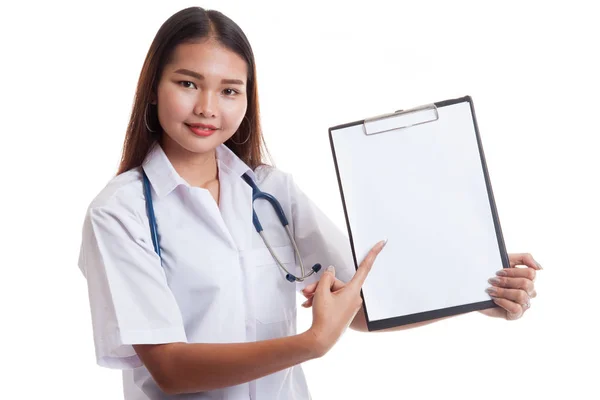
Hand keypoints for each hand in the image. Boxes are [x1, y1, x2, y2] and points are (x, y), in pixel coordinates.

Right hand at [308, 240, 385, 356]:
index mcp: (353, 290)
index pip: (365, 267)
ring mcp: (349, 305)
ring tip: (306, 299)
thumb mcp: (322, 293)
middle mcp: (354, 297)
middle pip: (336, 282)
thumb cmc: (324, 318)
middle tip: (307, 291)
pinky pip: (333, 300)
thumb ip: (326, 278)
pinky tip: (310, 305)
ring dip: (318, 293)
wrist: (321, 340)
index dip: (373, 253)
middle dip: (320, 285)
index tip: (382, 242)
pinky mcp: (344, 312)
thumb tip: (330, 271)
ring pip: (332, 291)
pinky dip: (321, 301)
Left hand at [480, 253, 542, 319]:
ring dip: (503, 291)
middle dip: (507, 281)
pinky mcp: (516, 314)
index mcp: (528, 279)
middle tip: (492, 280)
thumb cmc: (492, 274)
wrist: (476, 289)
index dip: (513, 271)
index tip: (498, 271)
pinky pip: (516, 309)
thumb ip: (525, 258)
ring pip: (521, 296)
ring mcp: (524, 304)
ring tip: (491, 290)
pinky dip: (504, 302)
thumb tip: (539, 268)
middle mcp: (529, 292)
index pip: (531, 273)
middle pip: (527, 284)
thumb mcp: (506, 260)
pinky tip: (495, 299)